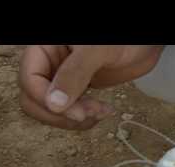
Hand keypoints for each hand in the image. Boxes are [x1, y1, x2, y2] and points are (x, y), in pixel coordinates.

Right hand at [19, 45, 163, 129]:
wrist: (145, 45)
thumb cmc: (123, 39)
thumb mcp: (96, 51)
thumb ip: (75, 74)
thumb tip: (54, 104)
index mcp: (45, 48)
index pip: (30, 80)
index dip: (48, 101)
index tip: (76, 113)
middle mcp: (50, 64)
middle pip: (34, 99)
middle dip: (61, 113)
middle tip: (89, 115)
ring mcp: (62, 78)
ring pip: (51, 109)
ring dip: (73, 118)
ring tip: (101, 113)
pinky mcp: (77, 90)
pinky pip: (69, 111)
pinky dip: (84, 118)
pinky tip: (103, 113)